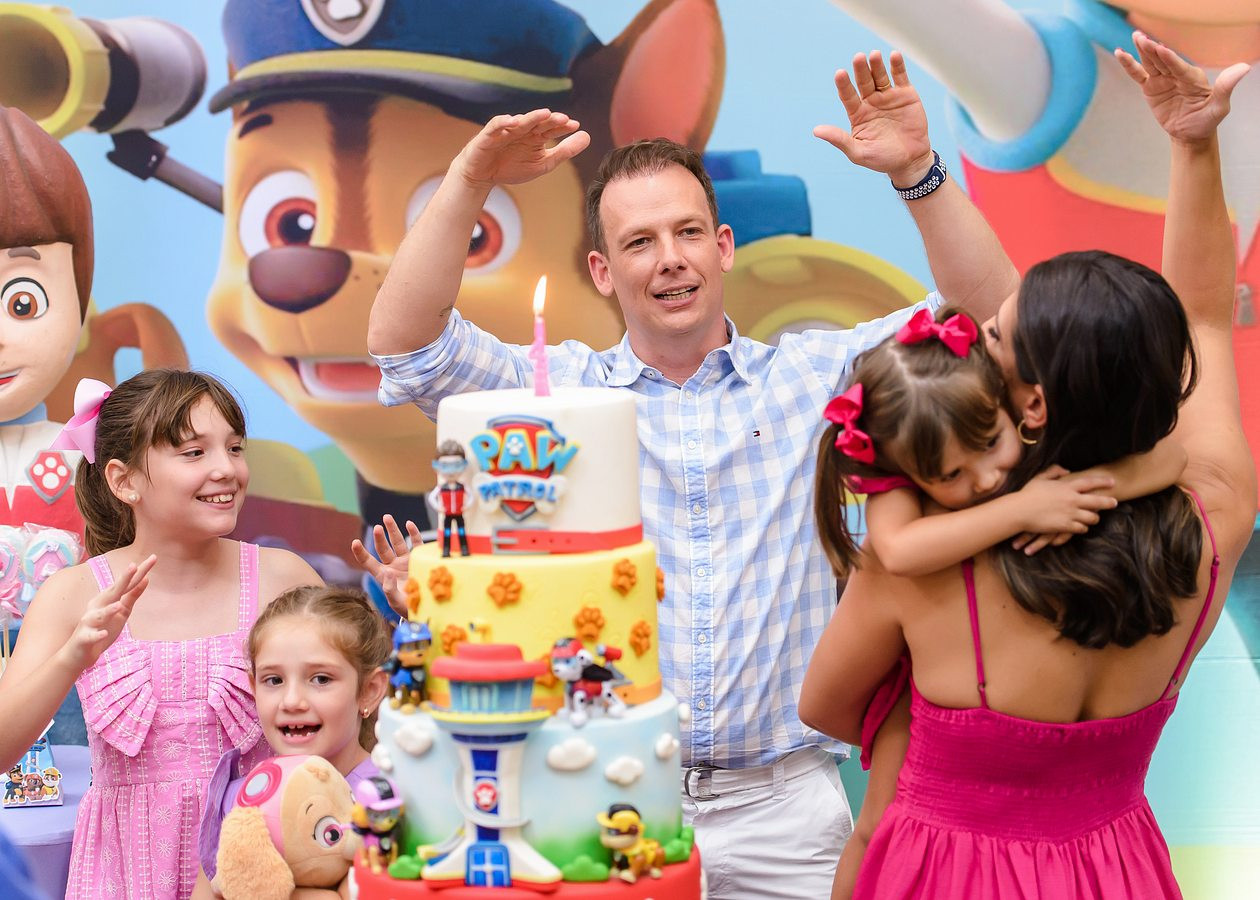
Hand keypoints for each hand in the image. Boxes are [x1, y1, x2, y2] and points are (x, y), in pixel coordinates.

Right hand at [63, 555, 154, 668]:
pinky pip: (90, 637)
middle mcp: (97, 607)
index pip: (127, 584)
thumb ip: (132, 595)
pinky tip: (103, 634)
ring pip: (98, 615)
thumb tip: (146, 577)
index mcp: (108, 600)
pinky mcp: (84, 639)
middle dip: (122, 580)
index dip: (139, 572)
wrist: (79, 654)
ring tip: (119, 605)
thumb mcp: (122, 611)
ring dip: (108, 610)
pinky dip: (96, 635)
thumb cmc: (103, 628)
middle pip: (111, 593)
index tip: (154, 557)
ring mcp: (89, 623)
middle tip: (133, 566)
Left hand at [350, 515, 422, 616]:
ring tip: (387, 517)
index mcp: (383, 576)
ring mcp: (405, 561)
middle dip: (379, 538)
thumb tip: (388, 574)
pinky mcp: (418, 559)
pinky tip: (409, 524)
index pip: (368, 562)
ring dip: (392, 530)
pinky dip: (413, 533)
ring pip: (397, 542)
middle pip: (383, 548)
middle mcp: (393, 566)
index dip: (361, 553)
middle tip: (377, 528)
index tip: (354, 543)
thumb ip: (389, 590)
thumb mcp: (396, 602)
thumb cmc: (408, 607)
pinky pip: (415, 543)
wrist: (426, 608)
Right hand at [454, 109, 590, 189]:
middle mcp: (522, 130)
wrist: (482, 176)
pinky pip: (496, 125)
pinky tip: (513, 122)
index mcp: (535, 136)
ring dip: (532, 117)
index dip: (562, 126)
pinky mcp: (489, 135)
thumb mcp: (543, 163)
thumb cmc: (511, 167)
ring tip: (544, 114)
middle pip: (538, 122)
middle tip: (563, 118)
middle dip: (550, 119)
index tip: (575, 125)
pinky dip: (504, 122)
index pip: (551, 128)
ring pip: (520, 121)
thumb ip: (565, 151)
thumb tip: (588, 136)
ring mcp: (506, 131)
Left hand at [814, 50, 932, 184]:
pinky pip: (900, 77)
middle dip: (861, 70)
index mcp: (857, 113)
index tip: (840, 73)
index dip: (844, 84)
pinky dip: (897, 66)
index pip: (847, 95)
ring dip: (877, 65)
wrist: (910, 161)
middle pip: (864, 82)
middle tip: (858, 58)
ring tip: (874, 55)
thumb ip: (839, 140)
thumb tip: (816, 131)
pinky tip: (894, 56)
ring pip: (880, 76)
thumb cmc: (882, 159)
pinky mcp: (906, 94)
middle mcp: (871, 101)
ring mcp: (888, 96)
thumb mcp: (858, 152)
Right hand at [1010, 466, 1116, 553]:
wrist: (1019, 511)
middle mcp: (1072, 500)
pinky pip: (1082, 528)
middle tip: (1115, 502)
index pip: (1090, 482)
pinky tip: (1081, 527)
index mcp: (1066, 487)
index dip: (1102, 482)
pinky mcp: (1066, 526)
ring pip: (1092, 517)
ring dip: (1094, 518)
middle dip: (1108, 502)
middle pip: (1097, 501)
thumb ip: (1054, 471)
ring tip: (1094, 518)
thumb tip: (1066, 470)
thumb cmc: (1027, 494)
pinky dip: (1083, 527)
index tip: (1113, 482)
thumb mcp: (1039, 478)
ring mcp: (1070, 514)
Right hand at [1115, 32, 1248, 145]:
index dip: (1169, 58)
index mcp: (1192, 77)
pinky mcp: (1151, 88)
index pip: (1178, 66)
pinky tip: (1120, 54)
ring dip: (1142, 51)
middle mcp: (1176, 75)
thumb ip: (1226, 87)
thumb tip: (1243, 68)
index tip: (1159, 48)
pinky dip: (1129, 65)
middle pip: (1162, 60)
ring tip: (1135, 37)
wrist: (1191, 133)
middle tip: (1141, 37)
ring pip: (1150, 63)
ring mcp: (1162, 80)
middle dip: (1152, 49)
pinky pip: (1138, 75)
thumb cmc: (1207, 120)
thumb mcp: (1219, 107)